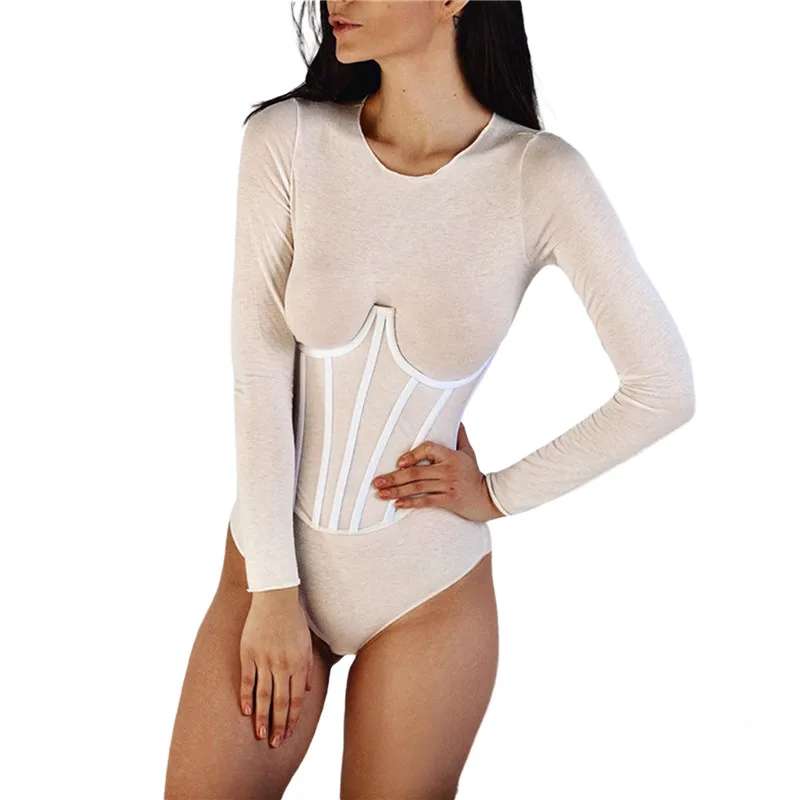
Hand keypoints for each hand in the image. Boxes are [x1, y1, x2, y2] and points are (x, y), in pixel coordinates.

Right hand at [239, 586, 313, 747]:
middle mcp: (283, 665)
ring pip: (263, 695)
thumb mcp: (307, 642)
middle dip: (279, 725)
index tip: (288, 734)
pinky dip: (246, 697)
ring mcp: (264, 660)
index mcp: (299, 663)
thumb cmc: (294, 619)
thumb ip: (308, 667)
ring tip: (261, 735)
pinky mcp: (248, 653)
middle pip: (281, 702)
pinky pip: (247, 680)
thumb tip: (307, 690)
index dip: (293, 719)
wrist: (276, 596)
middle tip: (275, 744)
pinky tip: (245, 712)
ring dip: (262, 717)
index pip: (297, 699)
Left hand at [371, 423, 504, 521]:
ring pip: (418, 487)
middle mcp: (448, 470)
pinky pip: (426, 501)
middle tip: (376, 481)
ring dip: (397, 491)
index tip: (398, 463)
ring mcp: (448, 486)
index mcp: (451, 456)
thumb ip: (459, 436)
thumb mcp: (468, 452)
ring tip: (381, 493)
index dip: (412, 454)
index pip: (428, 449)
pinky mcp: (449, 501)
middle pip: (416, 472)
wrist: (489, 498)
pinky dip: (410, 503)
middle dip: (394, 477)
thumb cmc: (475, 474)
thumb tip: (456, 419)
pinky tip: (397, 505)